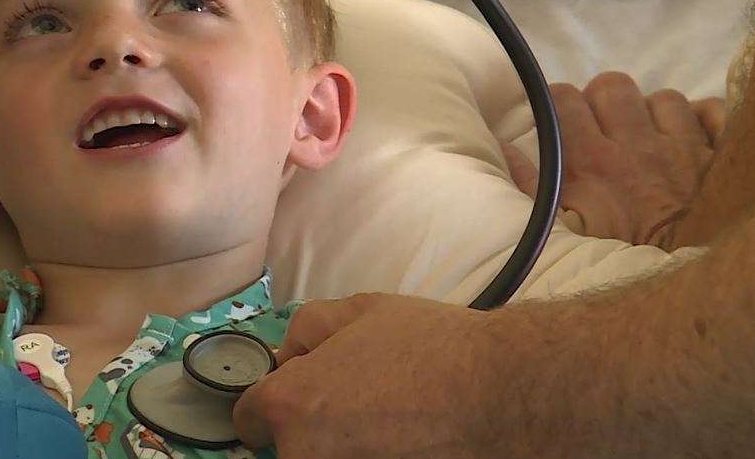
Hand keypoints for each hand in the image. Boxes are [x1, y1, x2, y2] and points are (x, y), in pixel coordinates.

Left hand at [233, 294, 492, 458]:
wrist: (505, 395)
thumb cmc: (432, 349)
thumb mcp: (360, 310)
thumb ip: (306, 328)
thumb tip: (286, 355)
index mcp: (291, 408)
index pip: (249, 419)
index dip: (273, 401)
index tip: (300, 398)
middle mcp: (304, 457)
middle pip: (287, 446)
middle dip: (312, 426)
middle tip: (357, 405)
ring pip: (324, 458)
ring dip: (344, 444)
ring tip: (387, 423)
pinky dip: (372, 454)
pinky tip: (404, 440)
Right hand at [503, 72, 724, 250]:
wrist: (686, 285)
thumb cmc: (616, 262)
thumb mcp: (558, 233)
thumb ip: (529, 187)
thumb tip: (504, 148)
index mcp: (591, 163)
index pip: (564, 100)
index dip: (558, 101)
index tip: (559, 115)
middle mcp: (636, 145)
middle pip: (613, 87)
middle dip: (603, 99)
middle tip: (603, 123)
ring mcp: (684, 148)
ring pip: (664, 98)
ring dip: (653, 113)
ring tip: (650, 136)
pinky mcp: (720, 157)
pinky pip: (712, 111)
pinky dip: (702, 120)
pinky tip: (692, 136)